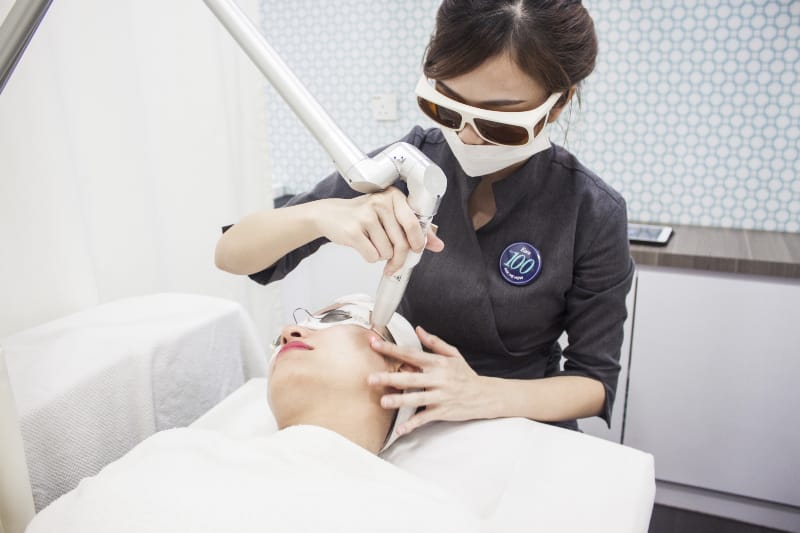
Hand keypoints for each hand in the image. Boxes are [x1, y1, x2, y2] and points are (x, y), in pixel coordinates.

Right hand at [317, 188, 443, 274]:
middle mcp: (380, 203)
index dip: (418, 242)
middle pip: (401, 243)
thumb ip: (414, 229)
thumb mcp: (390, 215)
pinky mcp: (353, 232)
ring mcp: (365, 216)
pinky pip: (372, 256)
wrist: (330, 215)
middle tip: (394, 264)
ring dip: (382, 256)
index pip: (413, 224)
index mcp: (393, 196)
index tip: (416, 250)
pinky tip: (363, 246)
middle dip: (399, 259)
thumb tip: (438, 245)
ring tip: (373, 244)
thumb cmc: (364, 216)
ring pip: (387, 252)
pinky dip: (370, 257)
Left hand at [366, 326, 489, 435]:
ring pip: (417, 398)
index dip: (392, 349)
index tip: (375, 344)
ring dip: (399, 400)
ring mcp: (440, 396)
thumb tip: (419, 330)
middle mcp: (438, 379)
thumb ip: (434, 342)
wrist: (485, 395)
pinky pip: (425, 418)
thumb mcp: (453, 355)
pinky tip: (400, 430)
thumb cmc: (466, 375)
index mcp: (438, 363)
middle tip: (371, 378)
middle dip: (390, 378)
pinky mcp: (442, 411)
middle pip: (411, 377)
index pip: (411, 353)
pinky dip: (412, 424)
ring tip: (383, 402)